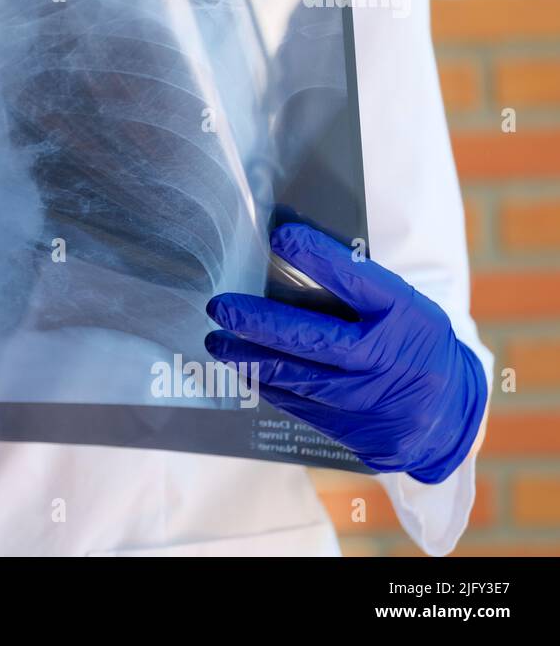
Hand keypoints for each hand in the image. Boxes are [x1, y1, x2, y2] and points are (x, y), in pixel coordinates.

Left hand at [204, 223, 487, 483]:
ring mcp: (362, 395)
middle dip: (256, 321)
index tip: (280, 236)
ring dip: (245, 356)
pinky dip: (263, 382)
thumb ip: (358, 291)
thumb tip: (290, 255)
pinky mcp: (347, 425)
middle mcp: (380, 356)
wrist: (446, 415)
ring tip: (215, 340)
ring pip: (292, 374)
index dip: (318, 257)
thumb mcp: (404, 308)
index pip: (356, 280)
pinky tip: (241, 367)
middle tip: (219, 306)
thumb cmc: (414, 342)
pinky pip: (294, 401)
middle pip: (309, 337)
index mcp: (401, 314)